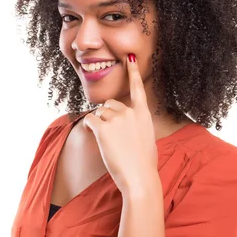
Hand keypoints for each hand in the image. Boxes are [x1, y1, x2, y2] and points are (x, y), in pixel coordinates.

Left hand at [82, 54, 158, 195]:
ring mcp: (117, 119)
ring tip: (109, 142)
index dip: (133, 72)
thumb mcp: (147, 138)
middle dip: (106, 115)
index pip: (137, 88)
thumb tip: (125, 126)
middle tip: (112, 136)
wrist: (139, 177)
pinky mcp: (103, 128)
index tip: (130, 58)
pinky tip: (97, 138)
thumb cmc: (144, 164)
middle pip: (110, 104)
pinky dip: (90, 128)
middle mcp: (130, 112)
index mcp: (143, 114)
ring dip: (99, 124)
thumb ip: (136, 125)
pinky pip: (89, 120)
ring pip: (99, 113)